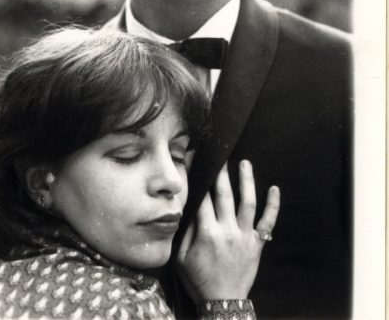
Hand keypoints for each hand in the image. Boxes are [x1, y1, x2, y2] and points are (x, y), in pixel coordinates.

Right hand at [177, 160, 279, 302]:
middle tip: (221, 155)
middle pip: (224, 195)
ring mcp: (245, 236)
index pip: (203, 198)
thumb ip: (185, 232)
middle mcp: (228, 230)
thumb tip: (188, 208)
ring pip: (247, 202)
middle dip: (222, 173)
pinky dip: (273, 205)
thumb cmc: (199, 279)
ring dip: (246, 181)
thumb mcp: (181, 257)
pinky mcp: (257, 243)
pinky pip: (268, 222)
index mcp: (207, 233)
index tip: (198, 162)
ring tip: (245, 163)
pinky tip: (275, 189)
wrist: (223, 302)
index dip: (200, 178)